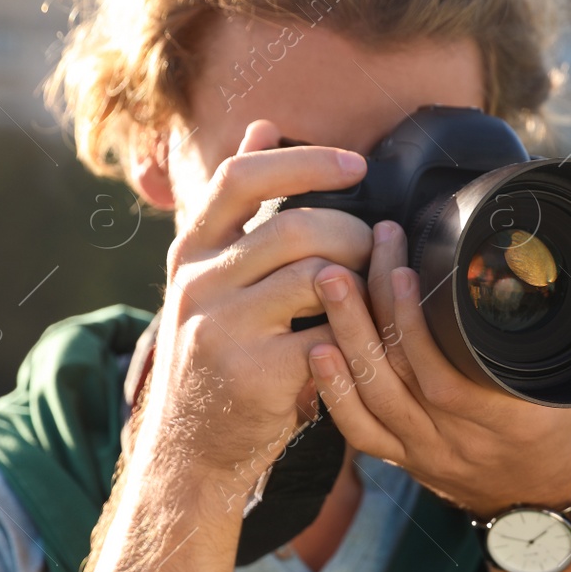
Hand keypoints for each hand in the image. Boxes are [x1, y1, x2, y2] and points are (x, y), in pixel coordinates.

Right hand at [139, 120, 372, 488]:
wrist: (192, 445)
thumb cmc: (220, 351)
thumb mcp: (213, 274)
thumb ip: (240, 208)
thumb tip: (263, 126)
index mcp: (191, 251)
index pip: (242, 179)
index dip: (305, 163)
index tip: (358, 165)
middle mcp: (197, 283)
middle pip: (296, 228)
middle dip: (354, 234)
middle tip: (378, 252)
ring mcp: (222, 328)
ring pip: (318, 277)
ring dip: (362, 282)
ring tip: (372, 295)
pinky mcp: (254, 373)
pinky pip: (328, 335)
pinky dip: (355, 334)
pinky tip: (359, 340)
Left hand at [306, 220, 570, 516]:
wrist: (543, 502)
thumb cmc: (563, 434)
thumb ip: (554, 340)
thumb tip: (537, 274)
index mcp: (505, 421)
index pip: (447, 371)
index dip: (419, 323)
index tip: (407, 270)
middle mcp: (458, 440)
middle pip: (401, 372)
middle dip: (370, 310)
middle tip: (349, 259)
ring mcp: (425, 452)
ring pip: (373, 395)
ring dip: (346, 336)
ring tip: (330, 284)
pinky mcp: (404, 458)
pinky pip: (360, 432)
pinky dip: (335, 392)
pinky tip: (318, 350)